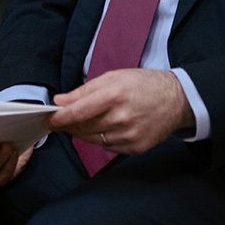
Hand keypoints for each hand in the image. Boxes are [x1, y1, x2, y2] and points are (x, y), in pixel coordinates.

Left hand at [50, 68, 193, 155]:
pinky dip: (100, 139)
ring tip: (78, 123)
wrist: (177, 100)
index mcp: (114, 95)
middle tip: (58, 121)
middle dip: (68, 125)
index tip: (48, 119)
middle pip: (83, 128)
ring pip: (93, 139)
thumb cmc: (143, 84)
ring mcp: (130, 135)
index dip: (60, 118)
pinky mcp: (136, 147)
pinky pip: (108, 147)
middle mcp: (122, 118)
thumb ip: (84, 90)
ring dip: (82, 132)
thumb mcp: (113, 77)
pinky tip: (101, 129)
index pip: (78, 111)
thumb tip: (60, 101)